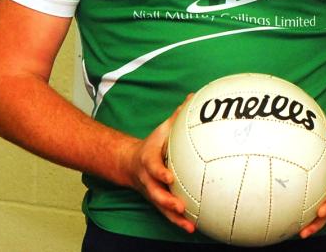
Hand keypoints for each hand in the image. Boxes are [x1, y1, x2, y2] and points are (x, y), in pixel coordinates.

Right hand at [122, 96, 194, 233]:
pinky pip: (168, 215)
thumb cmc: (152, 144)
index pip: (153, 168)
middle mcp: (149, 180)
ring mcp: (152, 193)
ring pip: (161, 208)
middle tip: (180, 206)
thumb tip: (194, 97)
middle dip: (167, 201)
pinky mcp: (158, 202)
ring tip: (189, 224)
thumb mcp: (161, 129)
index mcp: (148, 161)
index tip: (169, 177)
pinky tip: (194, 228)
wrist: (131, 163)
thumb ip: (177, 115)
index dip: (160, 173)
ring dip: (174, 217)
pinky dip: (179, 222)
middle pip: (155, 193)